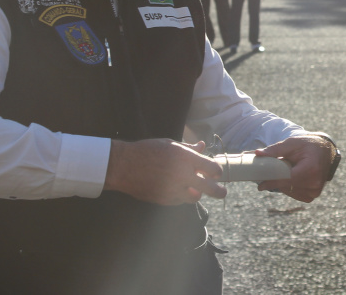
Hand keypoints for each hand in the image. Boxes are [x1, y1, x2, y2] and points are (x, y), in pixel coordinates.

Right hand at [103, 139, 225, 205]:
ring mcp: (173, 189)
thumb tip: (202, 146)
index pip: (212, 168)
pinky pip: (180, 201)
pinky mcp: (164, 200)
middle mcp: (181, 175)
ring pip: (195, 197)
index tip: (216, 173)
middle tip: (222, 192)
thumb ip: (188, 148)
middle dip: (219, 191)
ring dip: (197, 193)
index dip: (217, 171)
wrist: (123, 166)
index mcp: (184, 158)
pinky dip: (182, 196)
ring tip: (195, 188)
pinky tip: (178, 189)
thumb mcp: (170, 145)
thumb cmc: (147, 151)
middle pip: (210, 188)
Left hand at [255, 135, 334, 202]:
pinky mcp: (313, 195)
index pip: (288, 179)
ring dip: (282, 184)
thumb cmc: (308, 145)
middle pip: (287, 186)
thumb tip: (257, 153)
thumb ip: (275, 149)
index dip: (273, 182)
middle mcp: (315, 183)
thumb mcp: (292, 143)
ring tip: (286, 170)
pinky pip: (295, 194)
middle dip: (275, 181)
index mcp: (311, 169)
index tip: (261, 185)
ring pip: (289, 191)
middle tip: (268, 173)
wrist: (325, 151)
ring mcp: (315, 191)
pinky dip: (289, 187)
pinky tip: (291, 178)